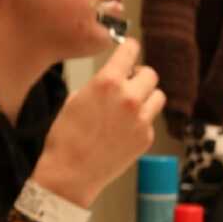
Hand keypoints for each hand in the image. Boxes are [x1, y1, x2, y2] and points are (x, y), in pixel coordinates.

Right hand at [33, 39, 164, 206]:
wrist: (70, 173)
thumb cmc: (65, 138)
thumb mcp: (74, 100)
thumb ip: (97, 86)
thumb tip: (110, 82)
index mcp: (107, 82)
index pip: (130, 51)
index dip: (129, 48)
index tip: (130, 49)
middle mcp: (128, 97)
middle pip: (150, 74)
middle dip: (139, 76)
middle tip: (129, 84)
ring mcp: (141, 119)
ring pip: (157, 96)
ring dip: (146, 97)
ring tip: (131, 107)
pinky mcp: (146, 138)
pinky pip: (150, 120)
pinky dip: (141, 121)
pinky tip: (123, 131)